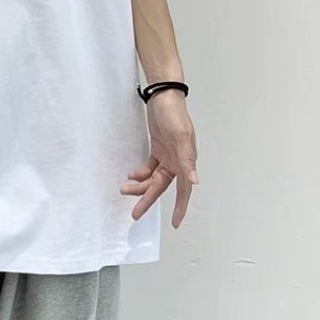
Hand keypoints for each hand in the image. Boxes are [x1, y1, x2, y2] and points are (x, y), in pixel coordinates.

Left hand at [119, 90, 198, 227]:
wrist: (163, 95)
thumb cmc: (174, 114)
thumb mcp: (180, 136)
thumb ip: (187, 160)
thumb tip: (195, 181)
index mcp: (186, 161)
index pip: (183, 190)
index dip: (180, 207)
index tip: (175, 223)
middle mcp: (178, 161)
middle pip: (162, 186)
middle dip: (148, 199)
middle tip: (135, 213)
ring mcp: (168, 155)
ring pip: (153, 178)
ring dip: (140, 185)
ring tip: (124, 189)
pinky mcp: (158, 148)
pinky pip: (150, 167)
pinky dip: (141, 172)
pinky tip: (132, 175)